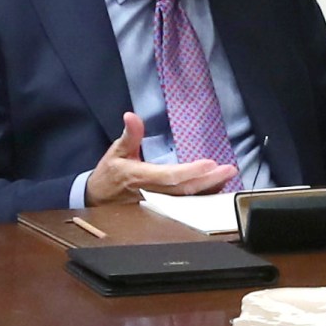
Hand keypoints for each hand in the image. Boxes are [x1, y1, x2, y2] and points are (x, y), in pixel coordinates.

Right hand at [83, 112, 237, 202]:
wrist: (97, 201)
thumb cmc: (109, 175)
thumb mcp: (116, 152)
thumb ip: (129, 135)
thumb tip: (131, 115)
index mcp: (141, 178)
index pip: (170, 176)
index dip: (191, 171)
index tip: (210, 163)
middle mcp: (152, 194)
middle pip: (185, 190)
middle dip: (209, 181)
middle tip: (229, 169)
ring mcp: (158, 205)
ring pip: (188, 201)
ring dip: (210, 189)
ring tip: (228, 176)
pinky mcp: (163, 210)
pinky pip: (186, 205)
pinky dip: (202, 197)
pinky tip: (216, 188)